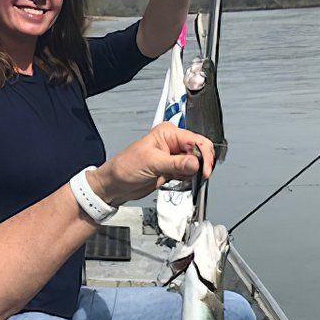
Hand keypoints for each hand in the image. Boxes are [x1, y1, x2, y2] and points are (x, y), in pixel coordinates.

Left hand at [89, 124, 213, 206]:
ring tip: (180, 177)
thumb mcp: (152, 163)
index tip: (204, 170)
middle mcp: (172, 143)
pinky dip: (188, 178)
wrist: (115, 185)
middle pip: (199, 151)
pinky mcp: (172, 169)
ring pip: (195, 163)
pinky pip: (188, 173)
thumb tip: (196, 162)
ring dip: (194, 172)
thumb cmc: (124, 167)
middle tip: (200, 176)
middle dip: (201, 164)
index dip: (203, 155)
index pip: (195, 140)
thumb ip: (176, 163)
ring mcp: (173, 157)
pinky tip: (177, 180)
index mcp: (167, 133)